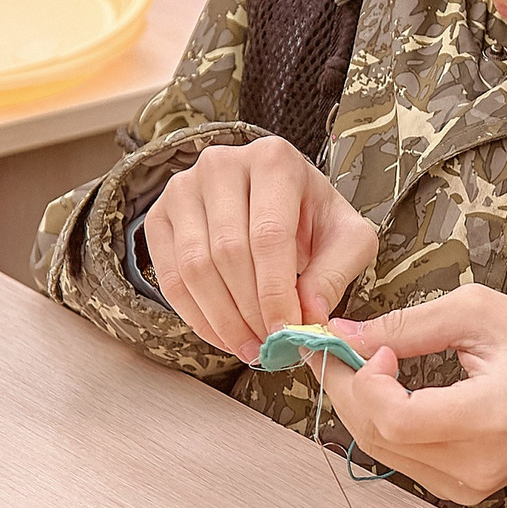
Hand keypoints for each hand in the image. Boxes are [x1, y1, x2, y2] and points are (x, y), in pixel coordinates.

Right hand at [144, 137, 378, 361]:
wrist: (279, 199)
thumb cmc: (314, 218)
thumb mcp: (346, 239)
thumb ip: (333, 275)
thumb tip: (309, 319)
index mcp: (273, 160)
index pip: (268, 235)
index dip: (275, 292)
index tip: (285, 333)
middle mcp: (222, 164)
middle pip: (228, 253)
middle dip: (249, 311)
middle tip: (268, 348)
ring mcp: (183, 187)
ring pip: (194, 268)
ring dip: (221, 320)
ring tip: (248, 346)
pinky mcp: (160, 215)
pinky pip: (169, 276)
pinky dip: (194, 315)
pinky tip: (221, 334)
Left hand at [324, 286, 506, 507]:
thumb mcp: (480, 314)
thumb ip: (408, 324)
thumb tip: (343, 332)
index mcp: (487, 419)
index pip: (395, 417)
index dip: (366, 381)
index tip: (377, 346)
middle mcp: (472, 466)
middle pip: (377, 436)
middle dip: (346, 388)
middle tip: (339, 347)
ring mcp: (464, 487)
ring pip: (379, 450)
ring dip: (358, 405)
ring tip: (357, 362)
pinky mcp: (457, 491)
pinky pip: (397, 458)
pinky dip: (379, 422)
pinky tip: (381, 390)